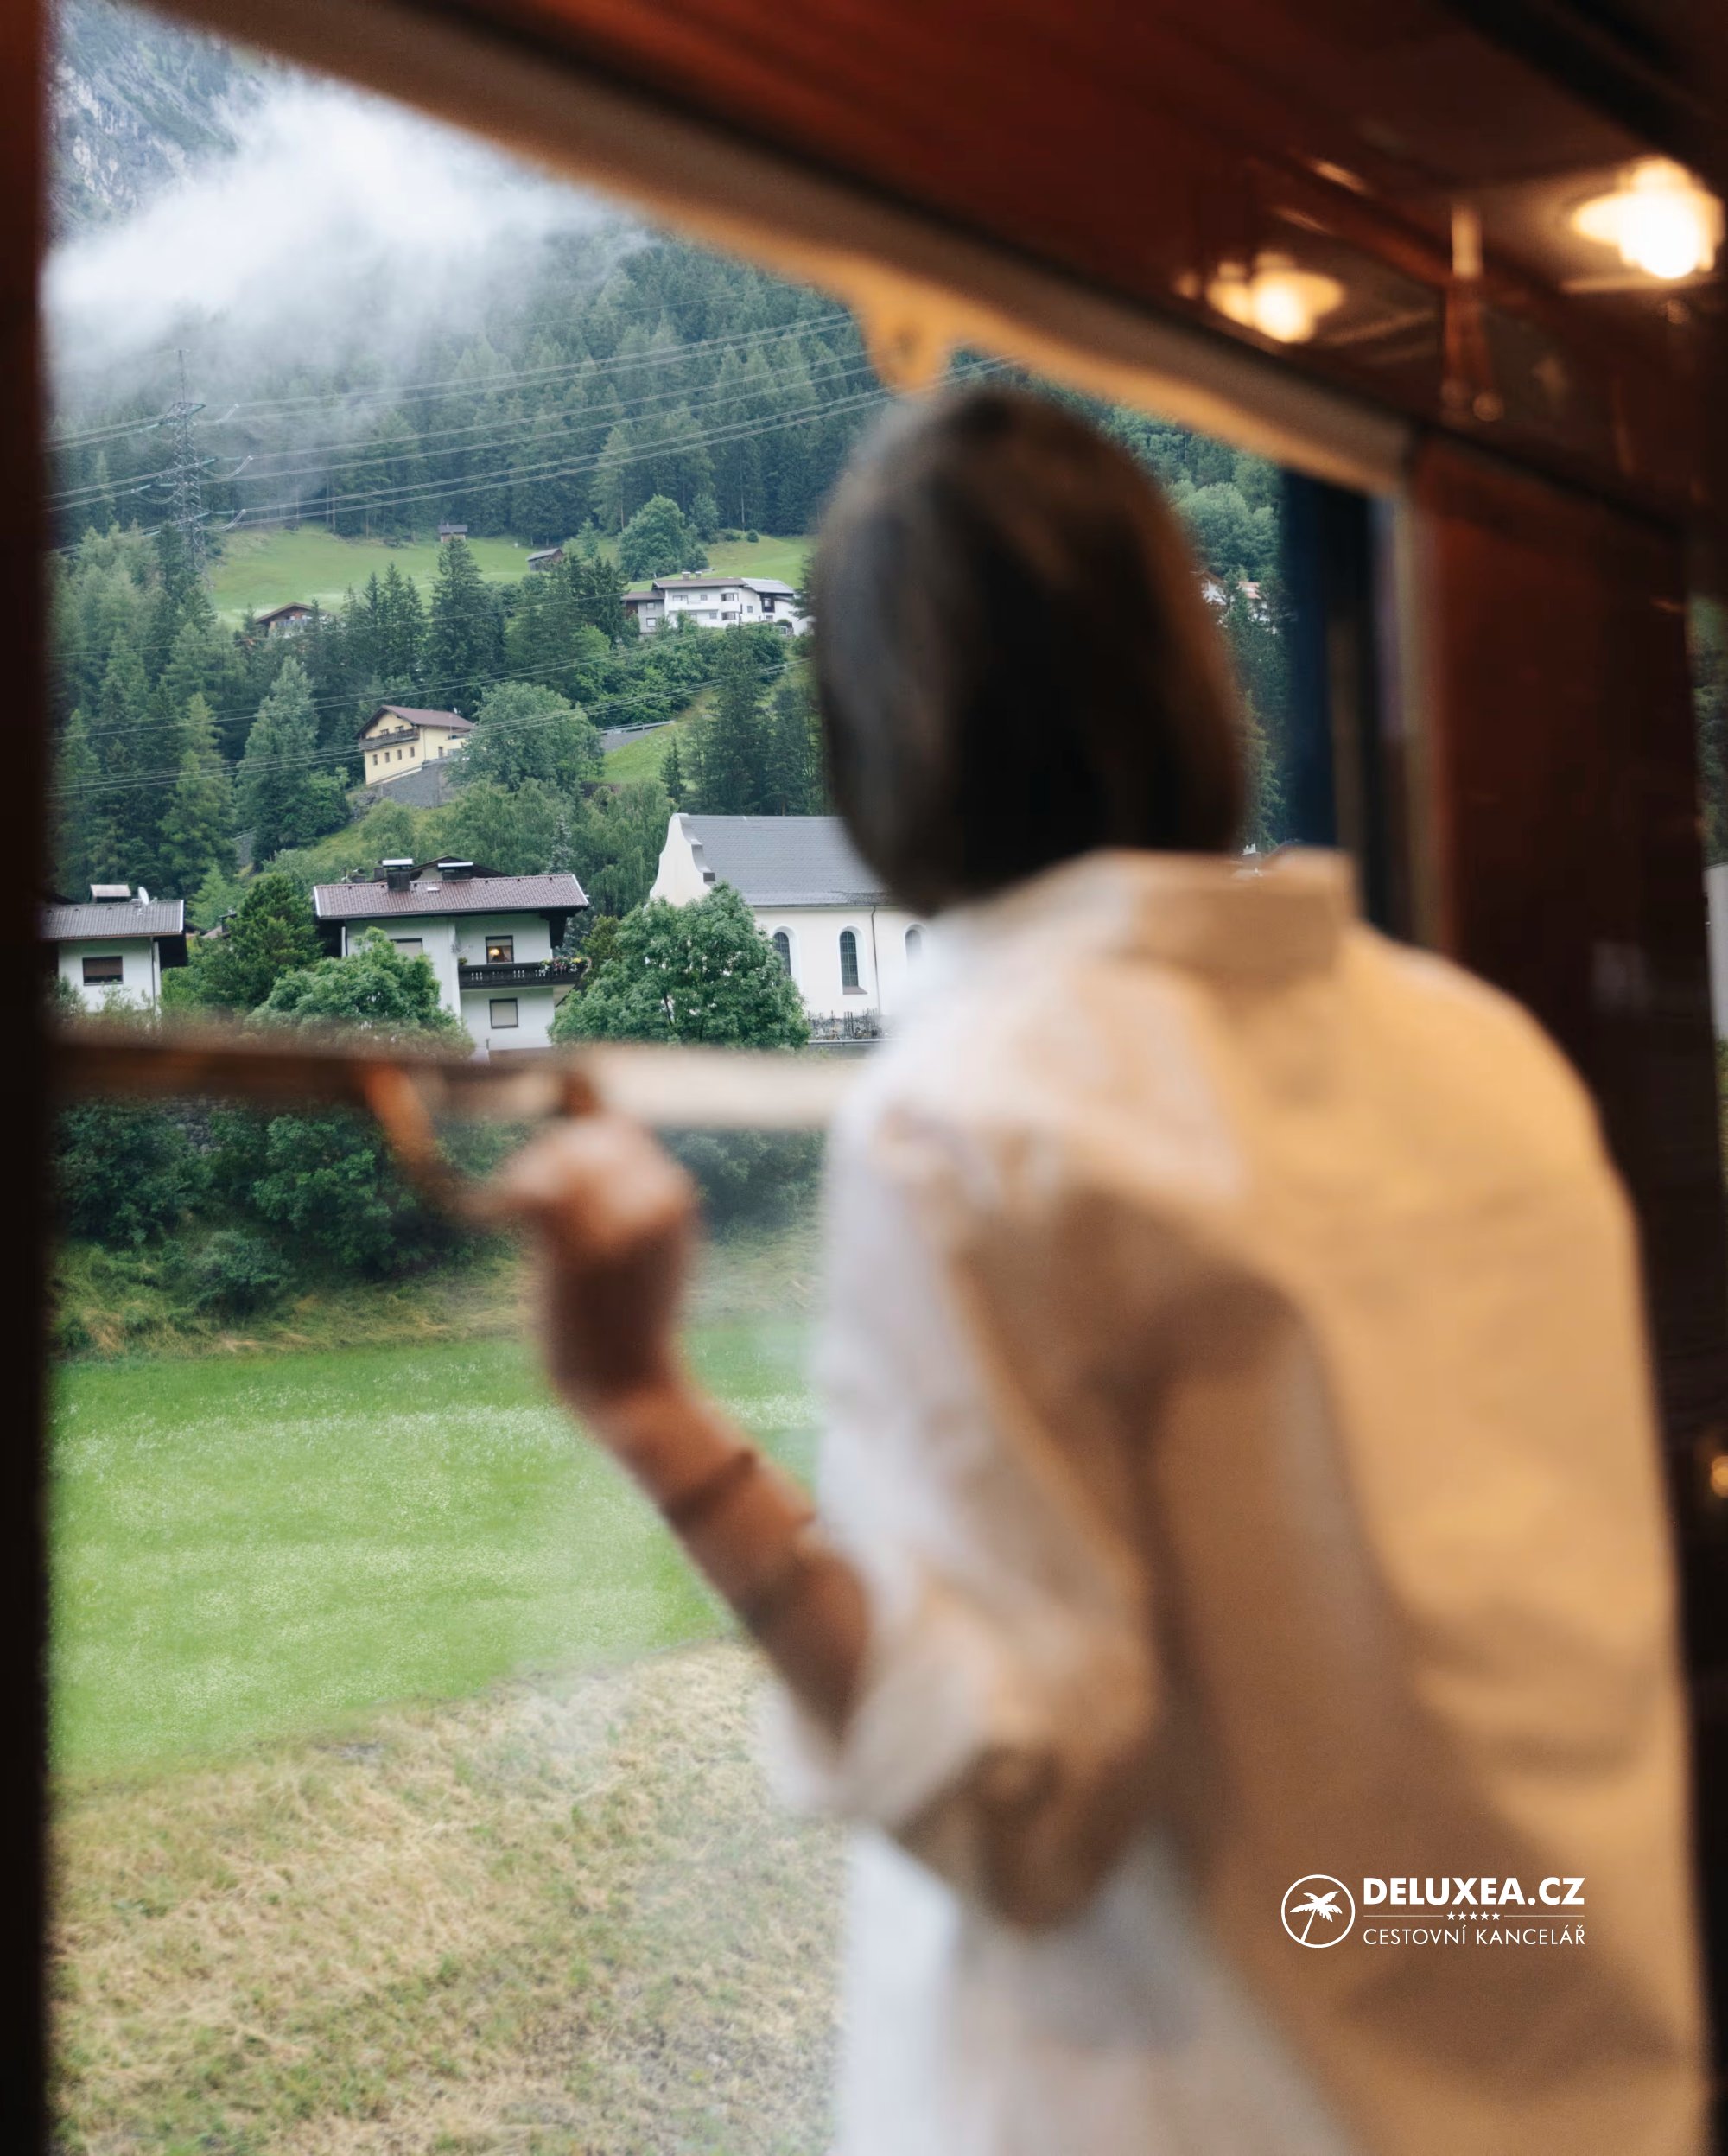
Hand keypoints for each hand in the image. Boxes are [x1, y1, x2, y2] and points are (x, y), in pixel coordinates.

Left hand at [491, 1114, 696, 1423]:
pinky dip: (503, 1199)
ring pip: (557, 1157)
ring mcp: (619, 1221)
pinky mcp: (578, 1248)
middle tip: (521, 1205)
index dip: (577, 1147)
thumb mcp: (644, 1252)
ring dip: (524, 1177)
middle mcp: (655, 1199)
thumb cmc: (627, 1324)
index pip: (618, 1131)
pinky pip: (529, 1192)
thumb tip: (582, 1150)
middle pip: (585, 1136)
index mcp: (675, 1197)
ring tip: (508, 1212)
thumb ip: (624, 1202)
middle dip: (546, 1159)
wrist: (631, 1391)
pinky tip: (491, 1220)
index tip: (549, 1185)